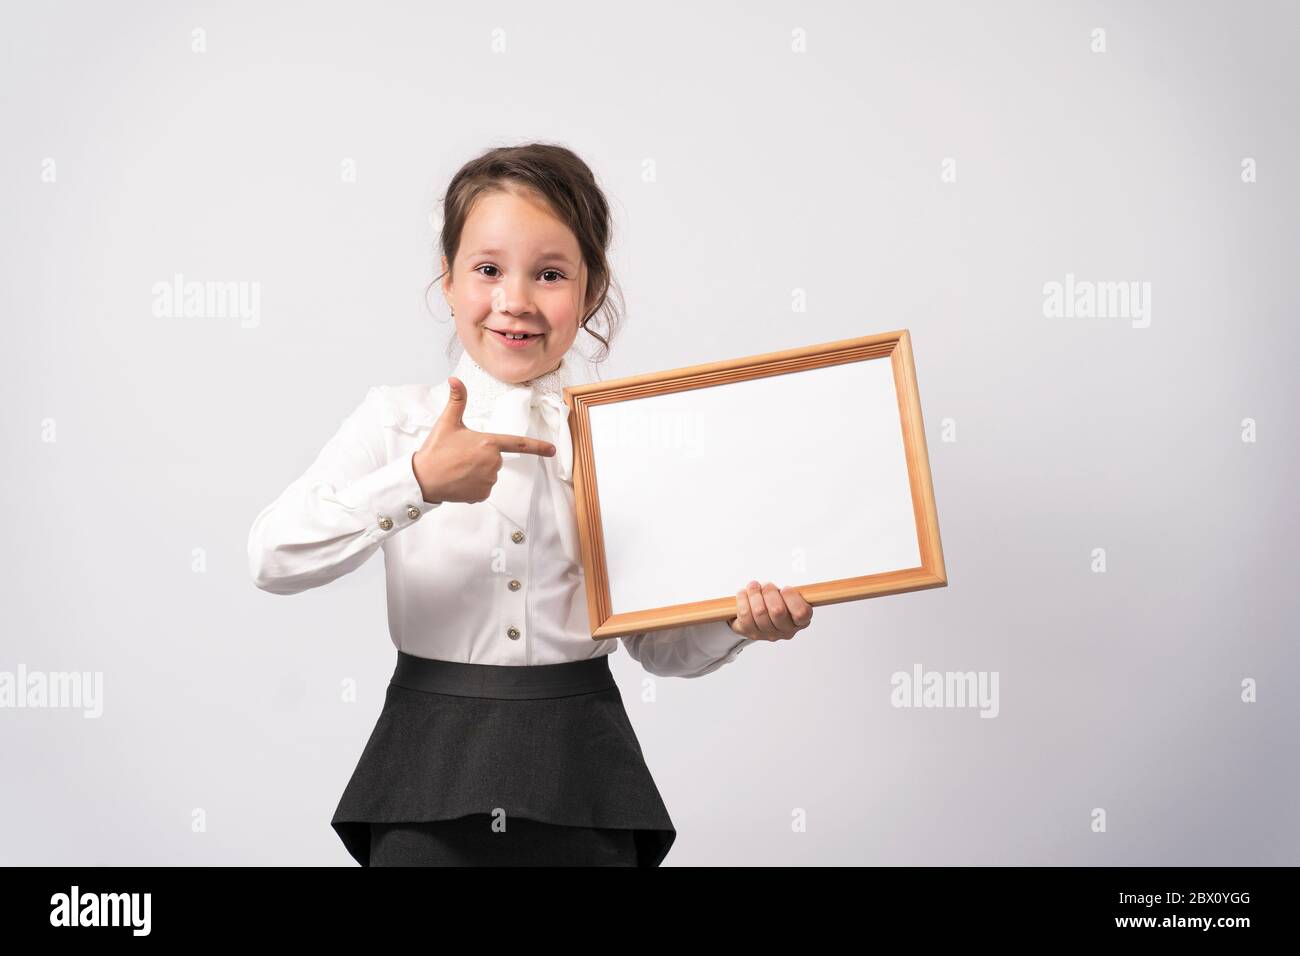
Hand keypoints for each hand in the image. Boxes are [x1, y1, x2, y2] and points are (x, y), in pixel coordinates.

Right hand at [411, 376, 555, 504]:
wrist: (423, 479)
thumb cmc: (436, 450)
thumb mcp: (447, 422)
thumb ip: (457, 400)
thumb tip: (455, 380)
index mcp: (488, 442)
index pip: (518, 443)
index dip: (538, 447)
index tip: (553, 450)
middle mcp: (493, 462)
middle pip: (495, 458)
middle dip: (481, 457)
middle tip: (459, 456)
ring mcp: (489, 480)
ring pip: (489, 474)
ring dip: (477, 472)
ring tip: (457, 468)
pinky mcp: (483, 495)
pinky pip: (483, 488)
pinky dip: (473, 486)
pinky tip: (459, 481)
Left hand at [727, 580, 812, 640]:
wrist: (755, 618)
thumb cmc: (774, 603)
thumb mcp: (788, 596)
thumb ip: (790, 591)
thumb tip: (786, 581)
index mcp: (800, 621)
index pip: (801, 613)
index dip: (792, 598)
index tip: (785, 589)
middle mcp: (785, 631)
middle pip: (777, 610)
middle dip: (769, 592)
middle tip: (767, 586)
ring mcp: (768, 634)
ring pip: (759, 611)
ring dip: (754, 593)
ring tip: (754, 587)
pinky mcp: (750, 633)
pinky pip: (745, 614)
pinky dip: (743, 600)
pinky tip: (744, 594)